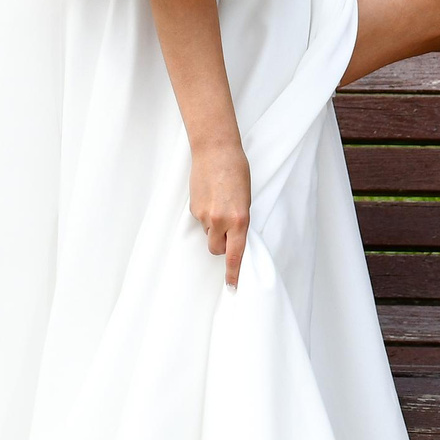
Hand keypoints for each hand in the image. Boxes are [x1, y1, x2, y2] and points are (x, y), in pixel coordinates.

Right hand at [189, 136, 250, 286]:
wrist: (216, 151)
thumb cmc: (236, 172)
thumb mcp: (245, 200)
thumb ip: (239, 222)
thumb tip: (229, 237)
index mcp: (240, 220)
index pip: (235, 254)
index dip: (233, 272)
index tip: (232, 287)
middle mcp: (221, 221)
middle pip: (217, 249)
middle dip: (220, 244)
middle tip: (226, 227)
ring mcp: (205, 215)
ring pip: (208, 233)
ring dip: (213, 226)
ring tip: (219, 202)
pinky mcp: (193, 208)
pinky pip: (201, 220)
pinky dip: (206, 213)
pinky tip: (210, 196)